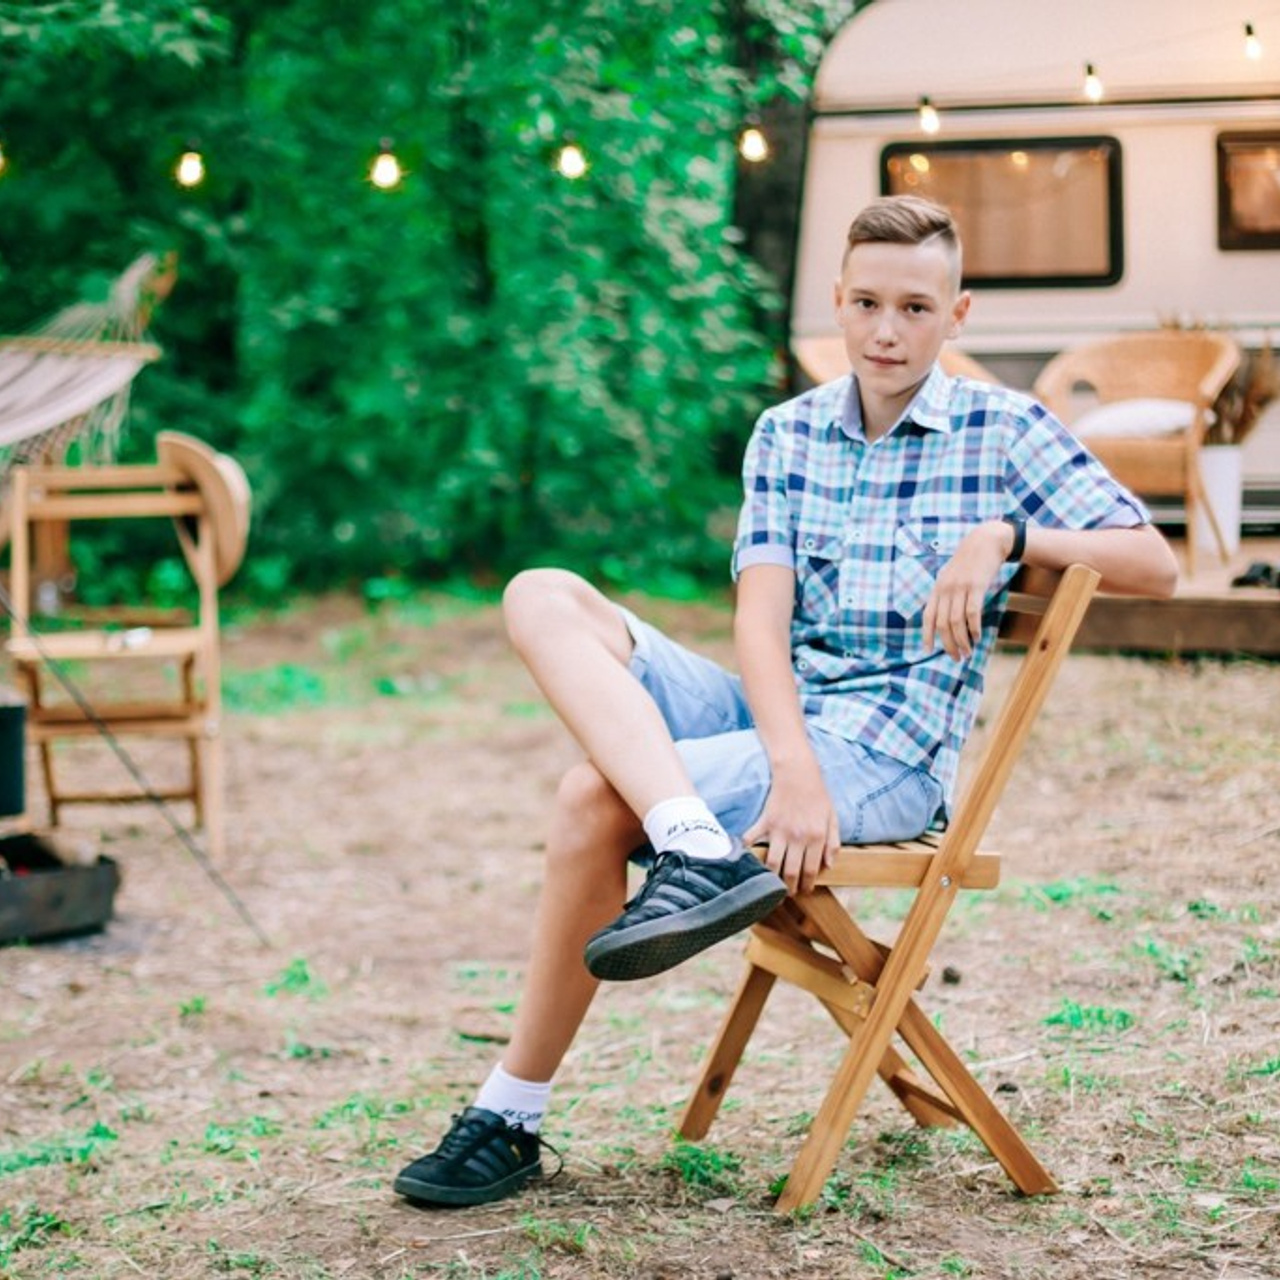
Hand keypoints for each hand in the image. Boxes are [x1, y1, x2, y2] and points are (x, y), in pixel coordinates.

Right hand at [743, 757, 840, 894]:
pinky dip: (748, 851)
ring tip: (772, 885)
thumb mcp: (832, 817)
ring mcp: (780, 830)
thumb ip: (833, 842)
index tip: (804, 891)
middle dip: (790, 888)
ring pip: (773, 863)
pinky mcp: (765, 821)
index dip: (807, 885)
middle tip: (788, 893)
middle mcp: (798, 837)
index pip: (811, 870)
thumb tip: (829, 865)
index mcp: (817, 837)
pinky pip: (753, 840)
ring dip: (772, 878)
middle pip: (791, 872)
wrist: (798, 772)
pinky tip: (748, 860)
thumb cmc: (817, 795)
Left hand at [922, 520, 1010, 659]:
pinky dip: (973, 627)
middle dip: (948, 644)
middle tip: (956, 657)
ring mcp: (959, 587)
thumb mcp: (951, 576)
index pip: (928, 616)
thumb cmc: (970, 562)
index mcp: (937, 588)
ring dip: (962, 640)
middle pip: (942, 624)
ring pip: (956, 621)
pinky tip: (977, 636)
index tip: (928, 651)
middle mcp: (945, 589)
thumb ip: (946, 594)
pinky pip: (972, 612)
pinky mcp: (976, 586)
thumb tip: (945, 617)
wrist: (985, 541)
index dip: (926, 635)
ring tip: (968, 652)